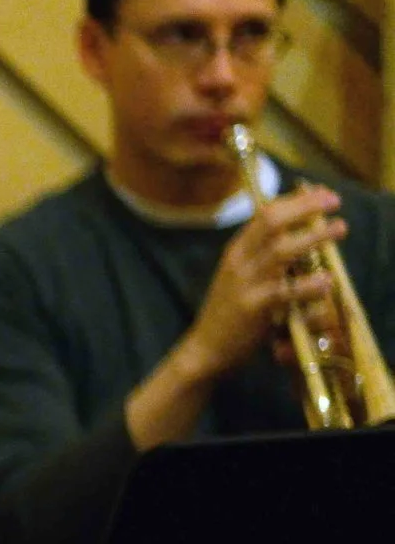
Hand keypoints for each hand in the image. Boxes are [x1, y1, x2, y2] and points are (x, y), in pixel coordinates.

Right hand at [127, 187, 345, 446]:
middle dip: (306, 207)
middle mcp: (238, 262)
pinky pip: (285, 291)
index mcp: (235, 251)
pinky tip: (326, 280)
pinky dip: (309, 284)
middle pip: (272, 222)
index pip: (264, 214)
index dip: (295, 200)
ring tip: (339, 228)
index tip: (322, 193)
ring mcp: (245, 284)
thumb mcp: (242, 277)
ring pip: (281, 250)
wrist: (205, 349)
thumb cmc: (231, 313)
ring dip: (314, 236)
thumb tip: (305, 234)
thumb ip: (266, 256)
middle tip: (334, 201)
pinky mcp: (253, 309)